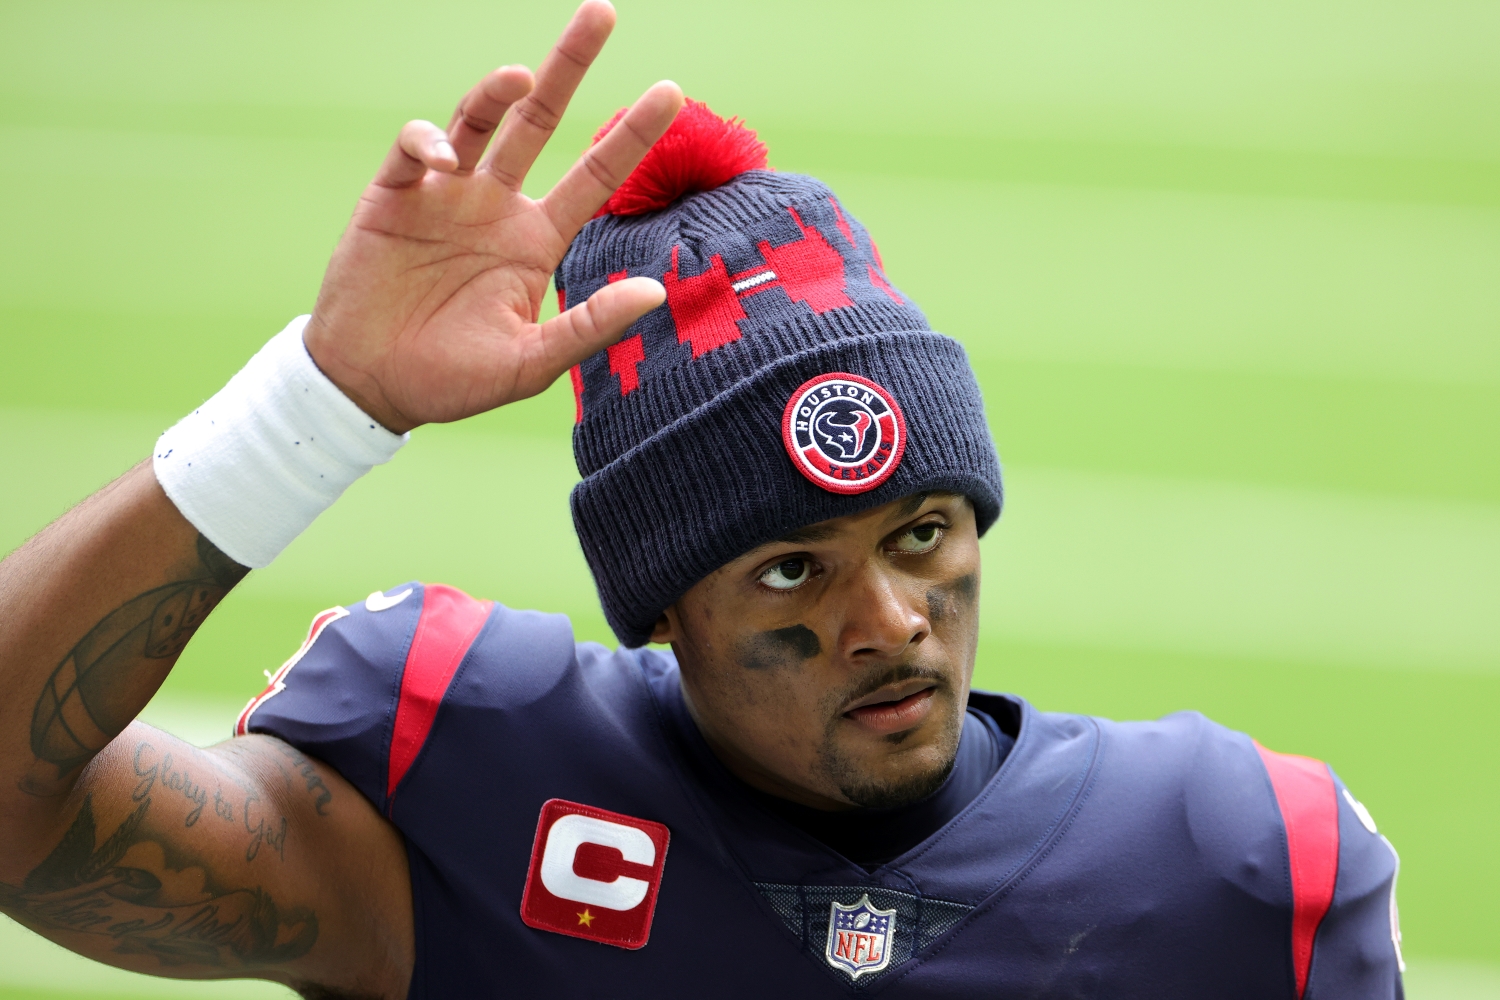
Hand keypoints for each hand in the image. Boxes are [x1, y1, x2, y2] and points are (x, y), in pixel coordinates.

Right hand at [302, 1, 682, 432]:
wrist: (370, 386)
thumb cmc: (452, 380)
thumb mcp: (530, 362)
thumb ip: (588, 326)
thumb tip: (655, 293)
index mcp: (535, 240)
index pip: (596, 175)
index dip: (632, 135)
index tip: (672, 92)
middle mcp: (496, 206)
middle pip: (540, 121)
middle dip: (570, 66)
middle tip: (603, 11)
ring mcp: (445, 195)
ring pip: (478, 120)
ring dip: (496, 91)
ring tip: (519, 77)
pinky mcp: (394, 196)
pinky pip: (416, 149)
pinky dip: (429, 140)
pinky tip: (443, 158)